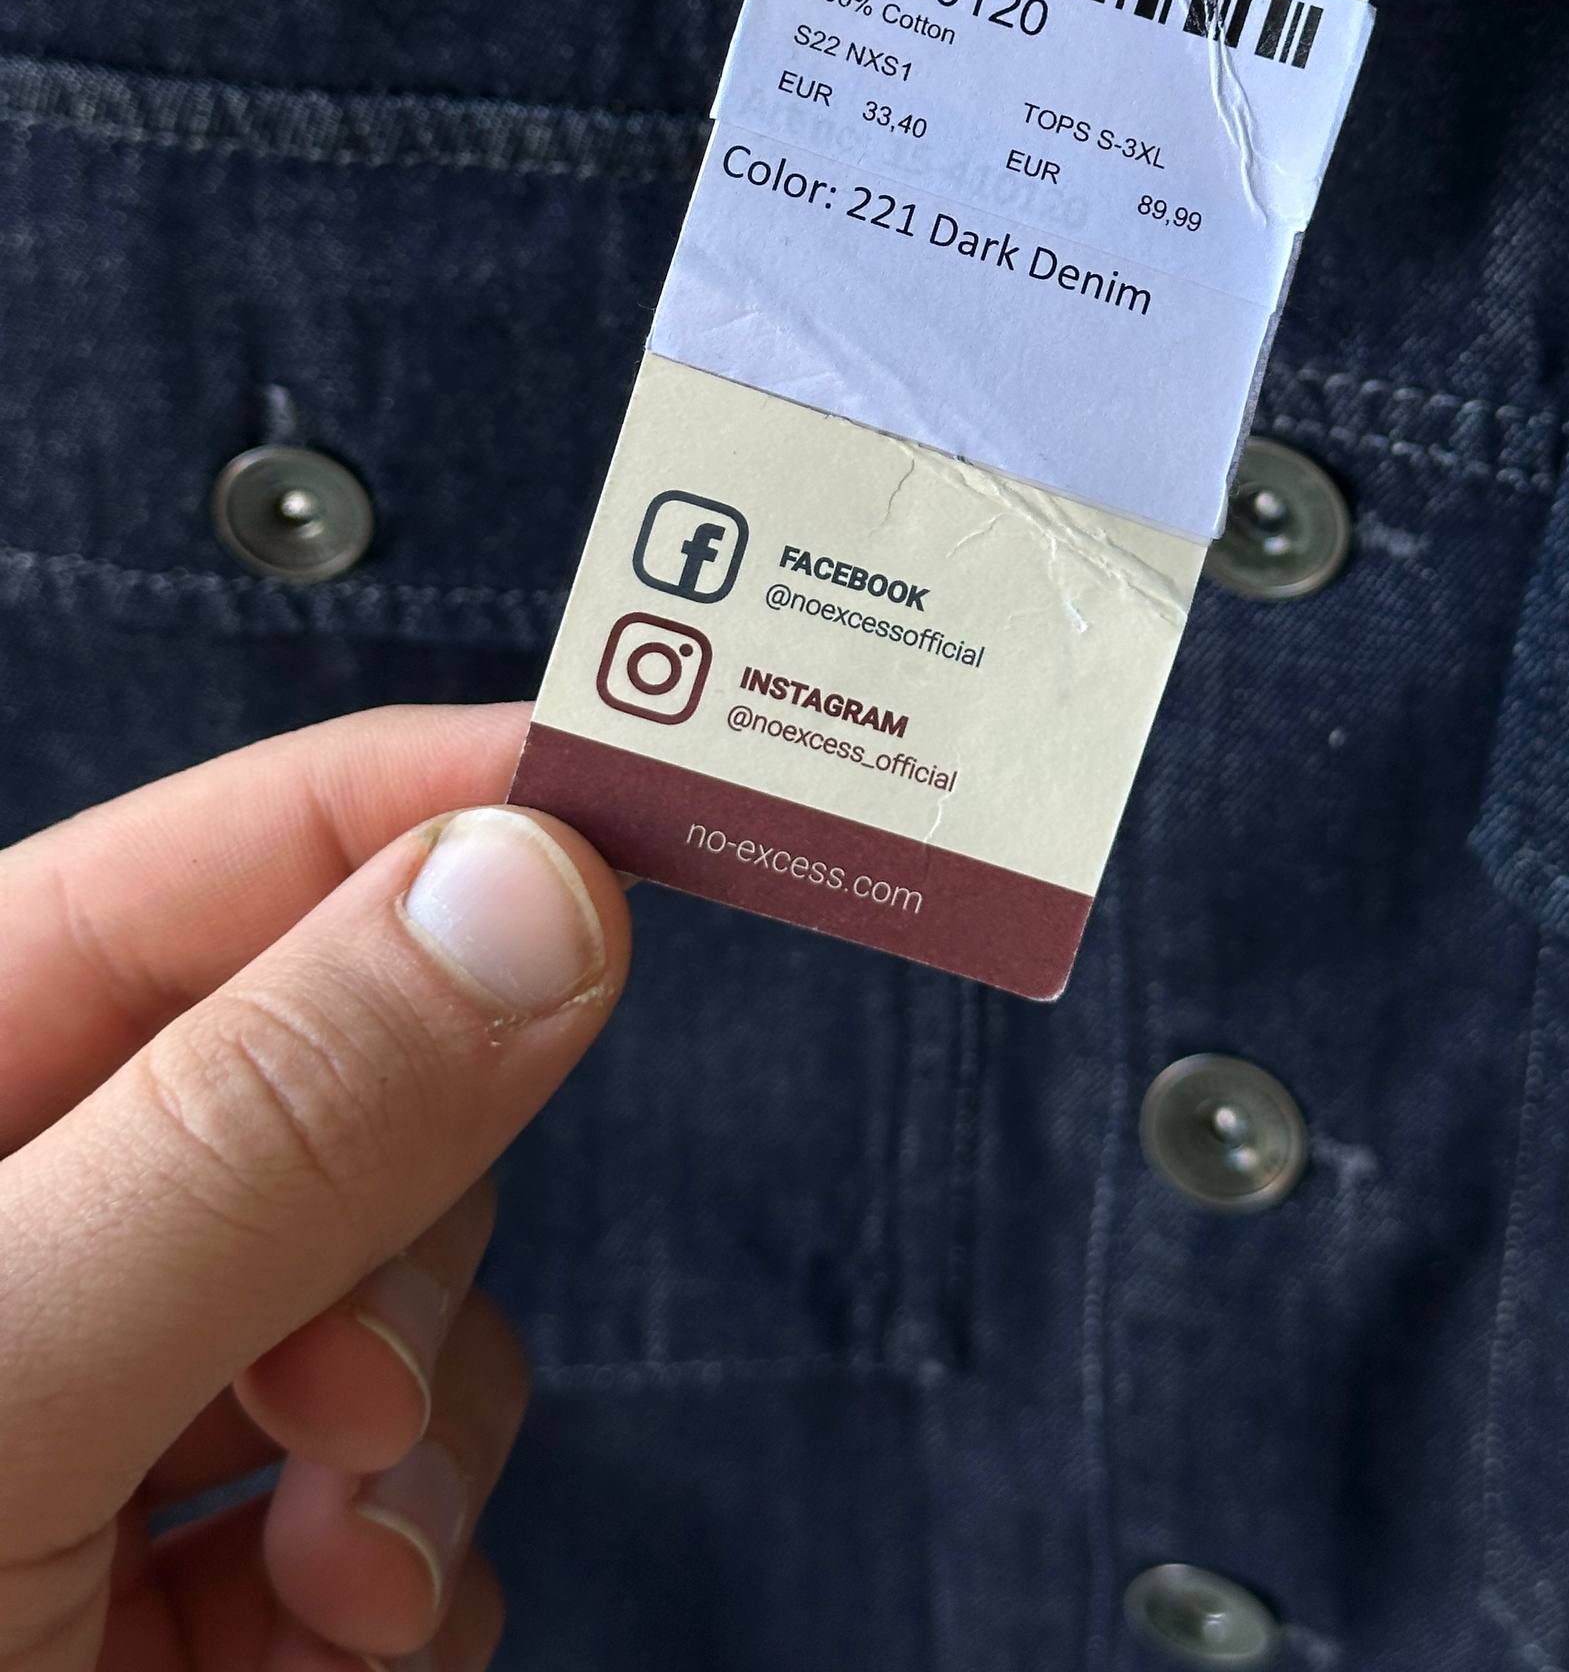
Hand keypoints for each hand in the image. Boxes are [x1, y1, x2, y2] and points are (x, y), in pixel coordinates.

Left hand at [0, 703, 630, 1670]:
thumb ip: (257, 1133)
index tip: (678, 806)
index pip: (251, 846)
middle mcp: (28, 1206)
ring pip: (401, 1286)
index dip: (465, 806)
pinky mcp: (175, 1551)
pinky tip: (324, 1648)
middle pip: (364, 1077)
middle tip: (350, 1395)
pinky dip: (406, 1567)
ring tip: (326, 1581)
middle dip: (418, 1231)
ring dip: (420, 1433)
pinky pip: (389, 1479)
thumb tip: (521, 886)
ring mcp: (106, 1383)